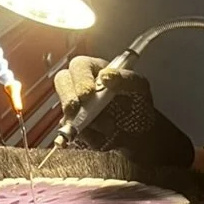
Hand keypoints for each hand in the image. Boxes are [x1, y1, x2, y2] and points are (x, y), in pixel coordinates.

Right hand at [54, 56, 194, 167]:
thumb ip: (126, 78)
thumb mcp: (139, 87)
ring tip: (106, 127)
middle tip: (76, 108)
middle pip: (62, 82)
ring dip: (79, 119)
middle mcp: (80, 86)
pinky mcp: (74, 128)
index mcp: (94, 71)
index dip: (80, 79)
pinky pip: (68, 131)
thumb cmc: (138, 105)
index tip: (88, 94)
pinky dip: (84, 136)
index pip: (79, 66)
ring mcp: (75, 108)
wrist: (140, 133)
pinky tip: (100, 138)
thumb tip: (106, 76)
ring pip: (64, 109)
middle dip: (68, 96)